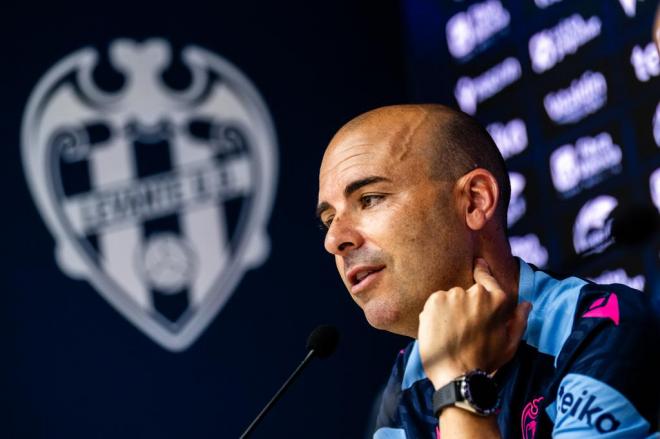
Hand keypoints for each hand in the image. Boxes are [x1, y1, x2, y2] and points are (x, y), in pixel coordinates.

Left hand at [418, 258, 530, 388]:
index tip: (477, 264)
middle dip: (464, 304)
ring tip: (450, 332)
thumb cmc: (486, 362)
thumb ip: (519, 321)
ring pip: (450, 298)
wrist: (457, 375)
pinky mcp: (435, 300)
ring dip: (449, 309)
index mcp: (497, 299)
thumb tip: (526, 304)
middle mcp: (476, 293)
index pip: (486, 277)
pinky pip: (435, 303)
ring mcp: (454, 295)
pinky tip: (440, 330)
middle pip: (466, 291)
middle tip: (462, 327)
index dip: (481, 270)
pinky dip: (435, 313)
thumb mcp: (510, 344)